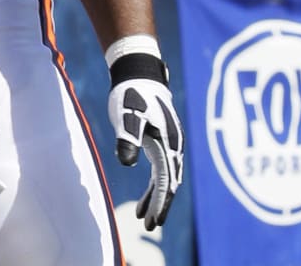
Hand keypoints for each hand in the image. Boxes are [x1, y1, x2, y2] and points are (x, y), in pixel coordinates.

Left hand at [108, 50, 183, 230]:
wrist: (140, 74)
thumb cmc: (132, 94)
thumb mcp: (126, 116)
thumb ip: (128, 138)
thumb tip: (127, 163)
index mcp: (168, 144)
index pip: (166, 181)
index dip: (160, 203)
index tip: (152, 221)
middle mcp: (174, 147)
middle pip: (170, 184)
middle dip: (161, 206)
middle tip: (150, 226)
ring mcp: (170, 144)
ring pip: (167, 179)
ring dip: (157, 198)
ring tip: (144, 217)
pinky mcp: (162, 141)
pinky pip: (162, 170)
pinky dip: (154, 186)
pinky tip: (145, 196)